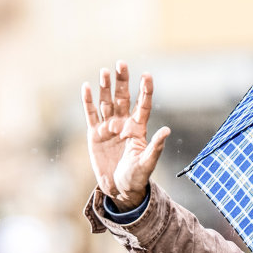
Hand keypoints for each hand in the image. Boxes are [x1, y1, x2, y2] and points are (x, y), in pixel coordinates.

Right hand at [82, 61, 169, 209]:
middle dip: (122, 80)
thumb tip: (166, 130)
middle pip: (123, 97)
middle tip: (121, 63)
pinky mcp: (94, 134)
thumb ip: (155, 146)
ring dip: (105, 87)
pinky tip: (86, 87)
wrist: (119, 188)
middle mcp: (123, 123)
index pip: (142, 104)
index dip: (145, 90)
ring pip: (106, 102)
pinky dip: (88, 101)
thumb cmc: (136, 177)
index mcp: (138, 128)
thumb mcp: (147, 162)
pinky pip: (91, 114)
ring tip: (104, 71)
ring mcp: (108, 127)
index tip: (147, 75)